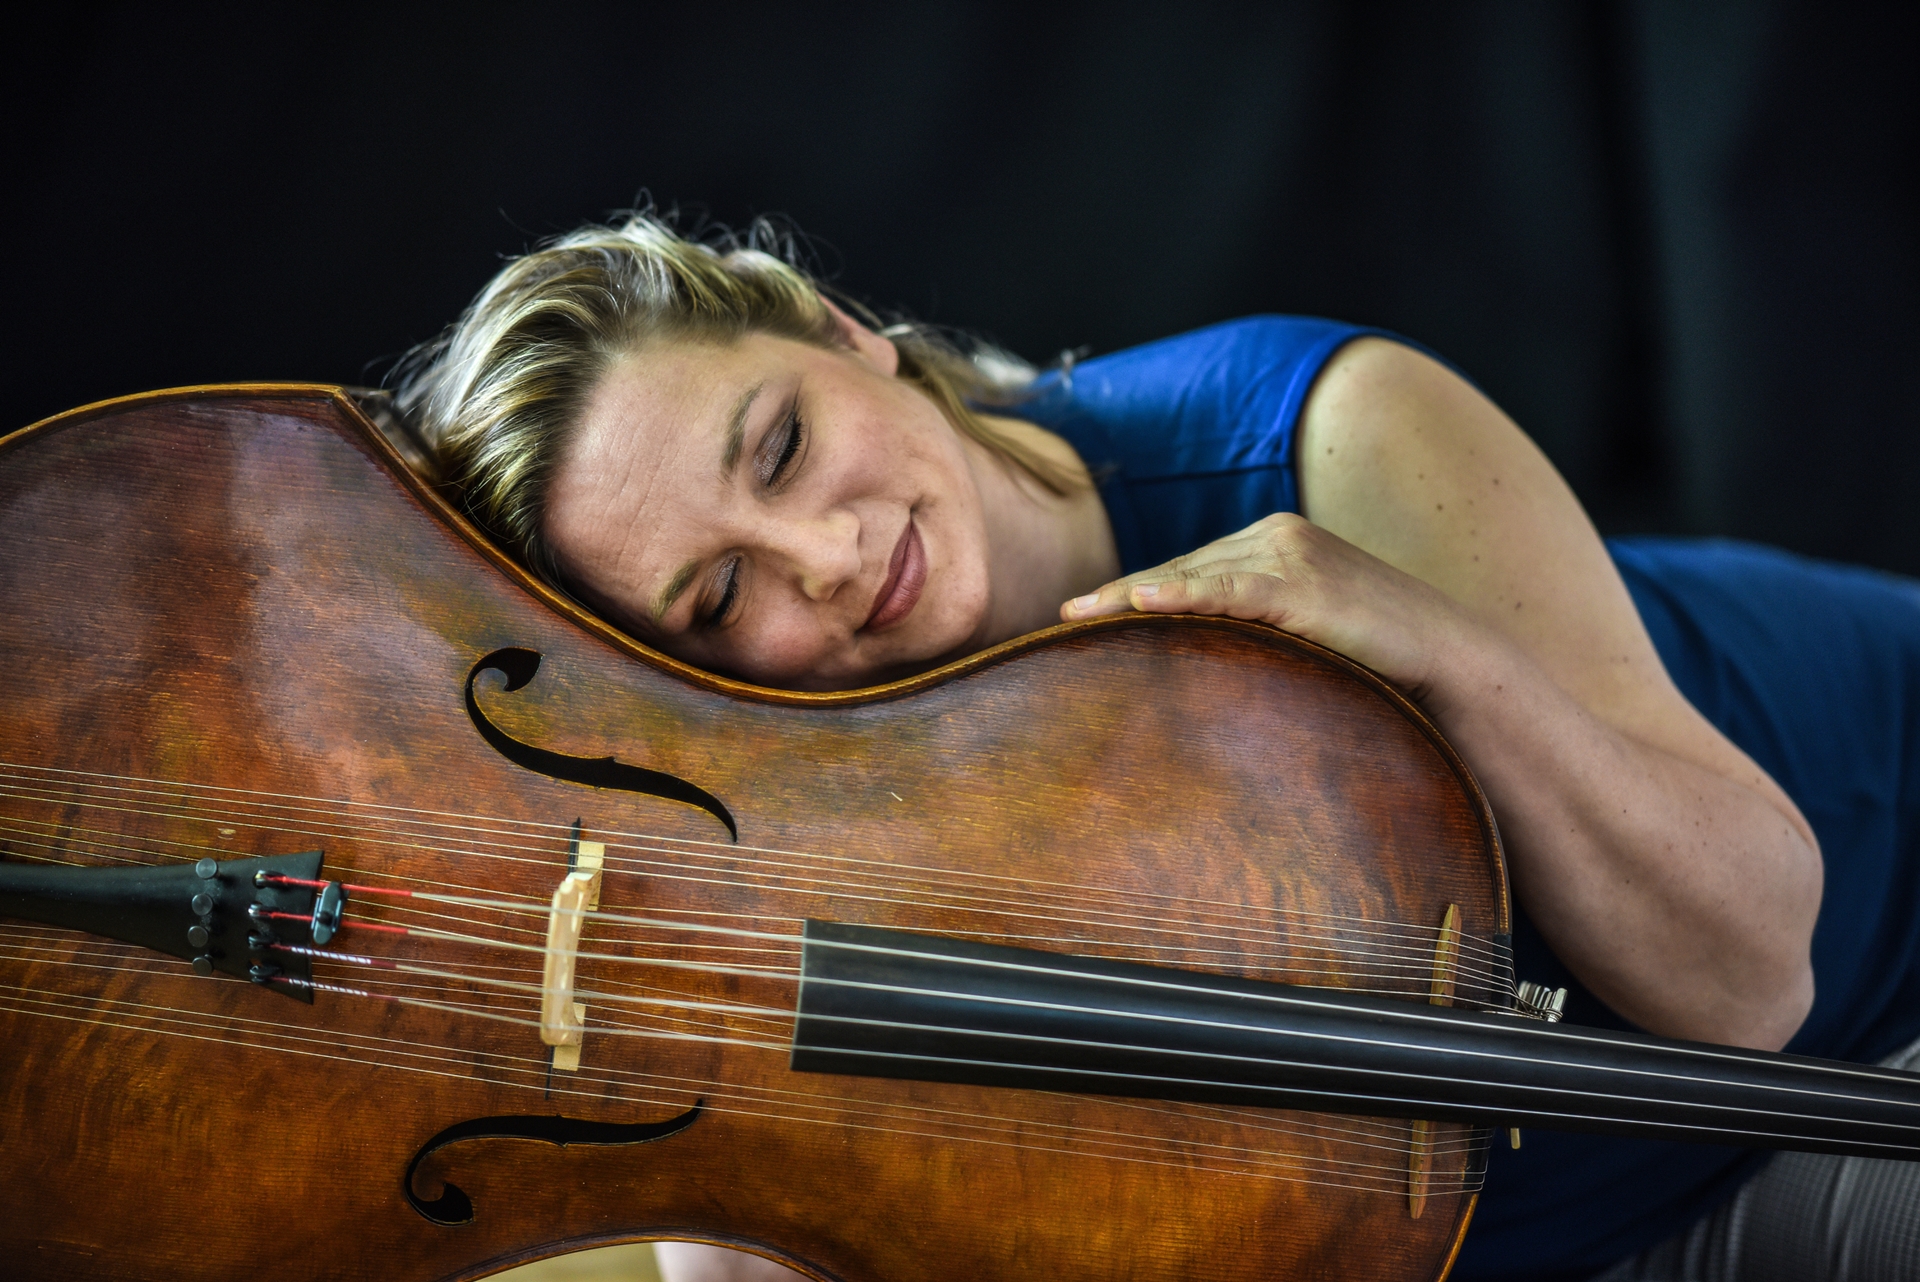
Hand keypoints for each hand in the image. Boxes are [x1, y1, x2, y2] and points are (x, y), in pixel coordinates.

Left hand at [1060, 512, 1482, 706]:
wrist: (1449, 658)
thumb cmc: (1376, 655)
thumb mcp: (1304, 632)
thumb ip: (1256, 630)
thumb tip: (1203, 665)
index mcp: (1272, 543)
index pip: (1189, 568)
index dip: (1133, 590)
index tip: (1080, 612)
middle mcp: (1275, 536)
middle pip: (1181, 569)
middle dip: (1120, 594)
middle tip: (1064, 617)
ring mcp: (1291, 554)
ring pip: (1196, 577)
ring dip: (1135, 597)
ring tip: (1082, 616)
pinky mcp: (1306, 584)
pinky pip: (1231, 591)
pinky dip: (1185, 596)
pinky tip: (1143, 603)